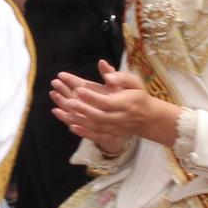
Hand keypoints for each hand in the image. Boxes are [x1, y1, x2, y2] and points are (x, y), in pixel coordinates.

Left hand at [50, 60, 165, 153]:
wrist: (148, 118)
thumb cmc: (138, 96)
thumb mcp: (135, 83)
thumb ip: (121, 77)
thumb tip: (106, 71)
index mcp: (124, 103)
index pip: (106, 101)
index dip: (92, 97)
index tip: (79, 89)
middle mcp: (119, 118)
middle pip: (98, 116)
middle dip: (82, 109)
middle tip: (68, 101)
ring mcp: (114, 128)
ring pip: (94, 127)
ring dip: (76, 120)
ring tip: (58, 111)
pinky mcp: (111, 135)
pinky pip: (95, 136)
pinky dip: (83, 132)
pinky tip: (70, 126)